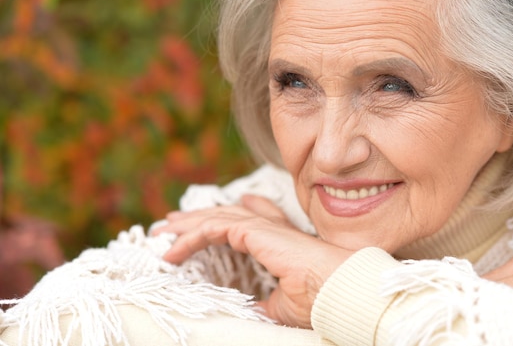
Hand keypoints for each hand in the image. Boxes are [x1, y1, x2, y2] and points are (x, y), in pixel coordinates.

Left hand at [152, 195, 352, 327]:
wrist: (336, 290)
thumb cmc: (318, 300)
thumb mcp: (280, 306)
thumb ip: (261, 301)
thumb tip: (246, 310)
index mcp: (279, 243)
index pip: (247, 223)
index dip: (221, 224)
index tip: (200, 228)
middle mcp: (271, 230)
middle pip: (225, 216)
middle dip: (196, 219)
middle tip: (170, 226)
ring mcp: (264, 228)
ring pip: (216, 218)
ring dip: (186, 225)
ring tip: (162, 233)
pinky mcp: (256, 231)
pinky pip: (214, 228)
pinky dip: (191, 236)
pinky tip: (173, 249)